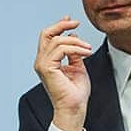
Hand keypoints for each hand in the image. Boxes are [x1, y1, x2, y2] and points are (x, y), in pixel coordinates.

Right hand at [34, 16, 92, 130]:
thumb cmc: (75, 93)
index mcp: (47, 61)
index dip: (59, 26)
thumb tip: (74, 37)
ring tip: (88, 48)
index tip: (71, 21)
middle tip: (76, 24)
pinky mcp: (47, 68)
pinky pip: (61, 49)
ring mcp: (42, 65)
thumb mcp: (77, 67)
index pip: (48, 38)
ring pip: (57, 41)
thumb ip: (74, 53)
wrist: (74, 108)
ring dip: (76, 42)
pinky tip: (86, 52)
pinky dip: (75, 48)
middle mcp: (41, 61)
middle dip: (61, 25)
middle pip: (46, 34)